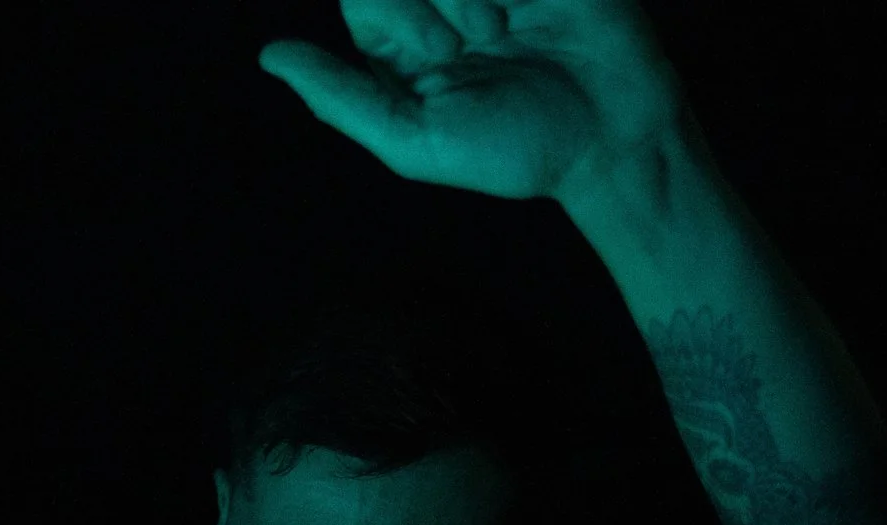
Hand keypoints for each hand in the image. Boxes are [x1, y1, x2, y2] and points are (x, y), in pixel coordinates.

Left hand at [258, 0, 691, 203]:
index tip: (441, 51)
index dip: (394, 8)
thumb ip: (341, 99)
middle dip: (426, 0)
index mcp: (394, 43)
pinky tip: (530, 4)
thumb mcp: (415, 141)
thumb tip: (271, 56)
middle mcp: (434, 2)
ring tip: (502, 31)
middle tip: (471, 42)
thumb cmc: (514, 148)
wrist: (615, 134)